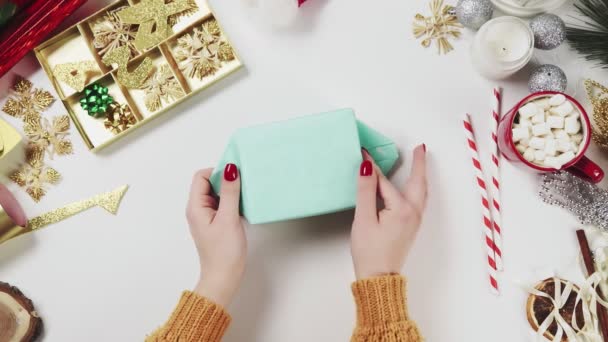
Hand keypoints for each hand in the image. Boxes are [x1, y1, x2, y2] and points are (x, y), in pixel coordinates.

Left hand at [187, 164, 245, 306]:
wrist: (224, 277)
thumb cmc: (224, 252)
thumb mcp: (228, 218)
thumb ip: (229, 192)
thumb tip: (230, 168)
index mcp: (195, 206)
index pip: (202, 176)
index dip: (217, 172)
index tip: (236, 175)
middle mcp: (198, 209)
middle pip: (209, 183)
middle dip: (225, 180)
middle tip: (243, 184)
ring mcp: (206, 217)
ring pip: (217, 194)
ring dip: (230, 192)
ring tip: (244, 196)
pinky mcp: (216, 223)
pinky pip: (222, 204)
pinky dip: (232, 202)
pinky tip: (243, 208)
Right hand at [351, 145, 427, 279]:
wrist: (379, 278)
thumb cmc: (370, 252)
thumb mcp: (363, 219)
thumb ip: (365, 191)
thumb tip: (366, 167)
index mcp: (402, 209)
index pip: (384, 182)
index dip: (371, 167)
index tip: (363, 152)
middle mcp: (413, 212)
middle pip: (417, 182)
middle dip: (419, 164)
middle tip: (419, 148)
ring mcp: (415, 220)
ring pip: (420, 191)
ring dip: (420, 175)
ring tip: (419, 162)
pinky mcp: (411, 226)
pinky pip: (418, 200)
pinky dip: (417, 187)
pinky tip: (413, 186)